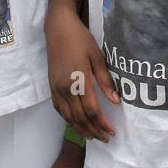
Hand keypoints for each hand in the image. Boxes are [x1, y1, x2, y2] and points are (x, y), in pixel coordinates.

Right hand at [46, 9, 116, 141]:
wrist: (58, 28)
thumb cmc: (80, 39)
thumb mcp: (97, 57)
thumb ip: (105, 80)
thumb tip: (116, 101)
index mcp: (79, 80)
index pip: (92, 110)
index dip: (102, 124)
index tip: (112, 131)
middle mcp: (65, 88)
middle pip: (80, 118)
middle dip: (94, 131)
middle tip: (106, 138)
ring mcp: (56, 89)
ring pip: (68, 117)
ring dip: (81, 130)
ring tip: (93, 136)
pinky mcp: (51, 87)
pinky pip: (59, 109)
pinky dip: (69, 120)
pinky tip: (77, 123)